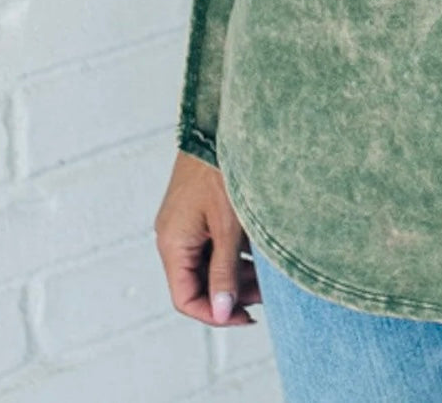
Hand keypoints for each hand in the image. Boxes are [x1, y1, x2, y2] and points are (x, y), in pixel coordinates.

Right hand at [154, 151, 261, 326]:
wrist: (215, 126)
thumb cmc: (221, 172)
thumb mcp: (229, 227)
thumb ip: (225, 271)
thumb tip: (223, 312)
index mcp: (173, 244)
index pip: (186, 299)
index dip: (216, 315)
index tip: (247, 317)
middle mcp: (173, 237)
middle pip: (197, 283)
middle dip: (231, 293)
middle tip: (266, 294)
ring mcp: (184, 224)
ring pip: (207, 264)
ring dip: (235, 274)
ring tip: (268, 275)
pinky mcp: (196, 212)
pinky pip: (211, 244)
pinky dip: (234, 254)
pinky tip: (260, 252)